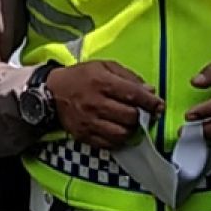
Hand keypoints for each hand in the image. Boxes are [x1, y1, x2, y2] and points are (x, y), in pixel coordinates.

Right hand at [47, 61, 164, 148]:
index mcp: (102, 82)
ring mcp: (89, 122)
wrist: (51, 93)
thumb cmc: (82, 76)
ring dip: (131, 130)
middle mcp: (96, 103)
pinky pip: (108, 144)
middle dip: (140, 116)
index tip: (159, 106)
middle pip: (129, 117)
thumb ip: (129, 77)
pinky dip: (118, 140)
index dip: (151, 102)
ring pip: (121, 134)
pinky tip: (118, 130)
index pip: (133, 95)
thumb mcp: (105, 66)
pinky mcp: (84, 136)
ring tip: (130, 123)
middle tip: (141, 113)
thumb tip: (150, 90)